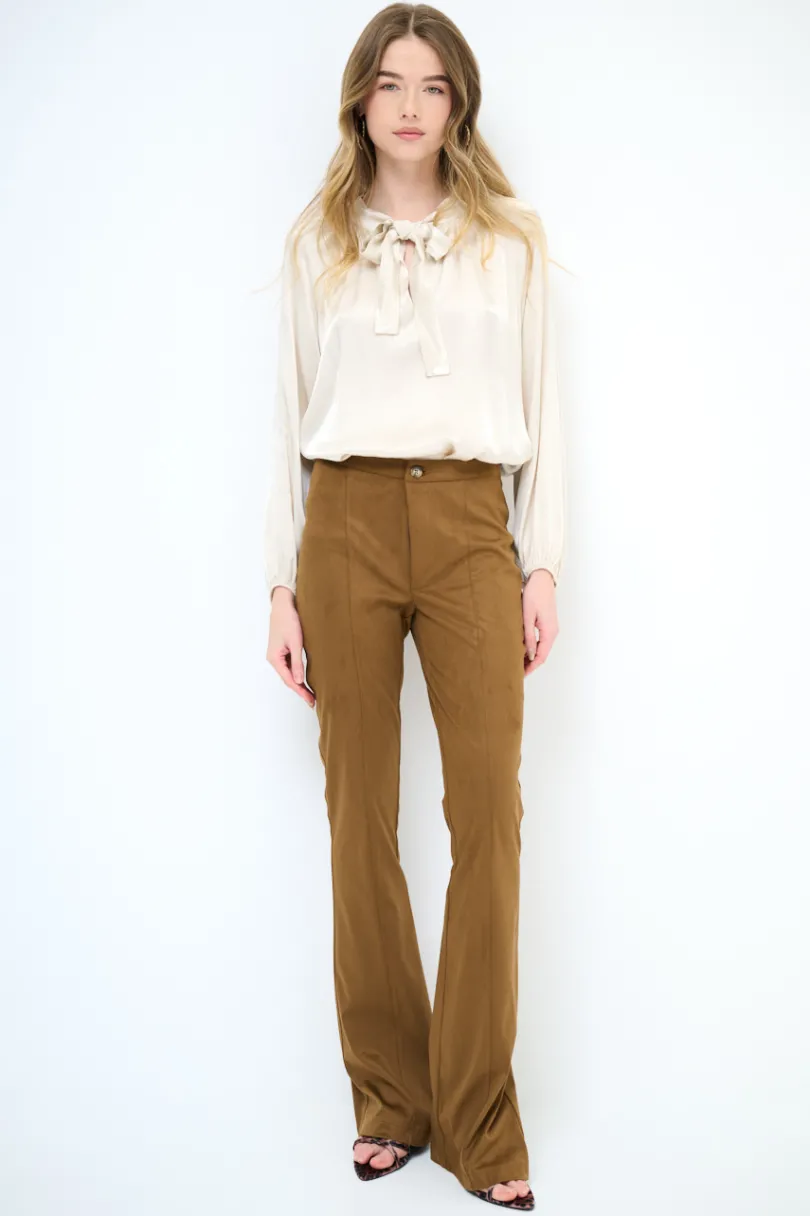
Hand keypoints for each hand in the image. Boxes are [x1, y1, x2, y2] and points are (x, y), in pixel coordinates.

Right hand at [266, 587, 315, 706]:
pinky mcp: (282, 650)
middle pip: (288, 679)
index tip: (310, 701)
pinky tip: (304, 679)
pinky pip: (290, 666)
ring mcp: (277, 655)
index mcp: (274, 658)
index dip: (300, 692)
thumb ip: (297, 662)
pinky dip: (297, 674)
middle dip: (300, 690)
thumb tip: (299, 681)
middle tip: (313, 701)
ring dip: (299, 683)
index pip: (289, 680)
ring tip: (310, 694)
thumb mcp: (296, 642)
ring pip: (289, 673)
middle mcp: (274, 658)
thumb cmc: (289, 620)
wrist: (284, 605)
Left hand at [522, 569, 558, 674]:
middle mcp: (553, 631)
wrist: (541, 578)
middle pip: (542, 654)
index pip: (541, 656)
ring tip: (517, 661)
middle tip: (516, 670)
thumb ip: (529, 636)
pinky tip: (522, 647)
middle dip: (530, 664)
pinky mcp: (546, 623)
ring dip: (530, 655)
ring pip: (541, 648)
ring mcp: (550, 627)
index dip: (531, 667)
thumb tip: (529, 654)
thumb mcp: (528, 616)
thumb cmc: (535, 593)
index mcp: (550, 632)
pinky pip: (540, 640)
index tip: (521, 675)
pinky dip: (532, 646)